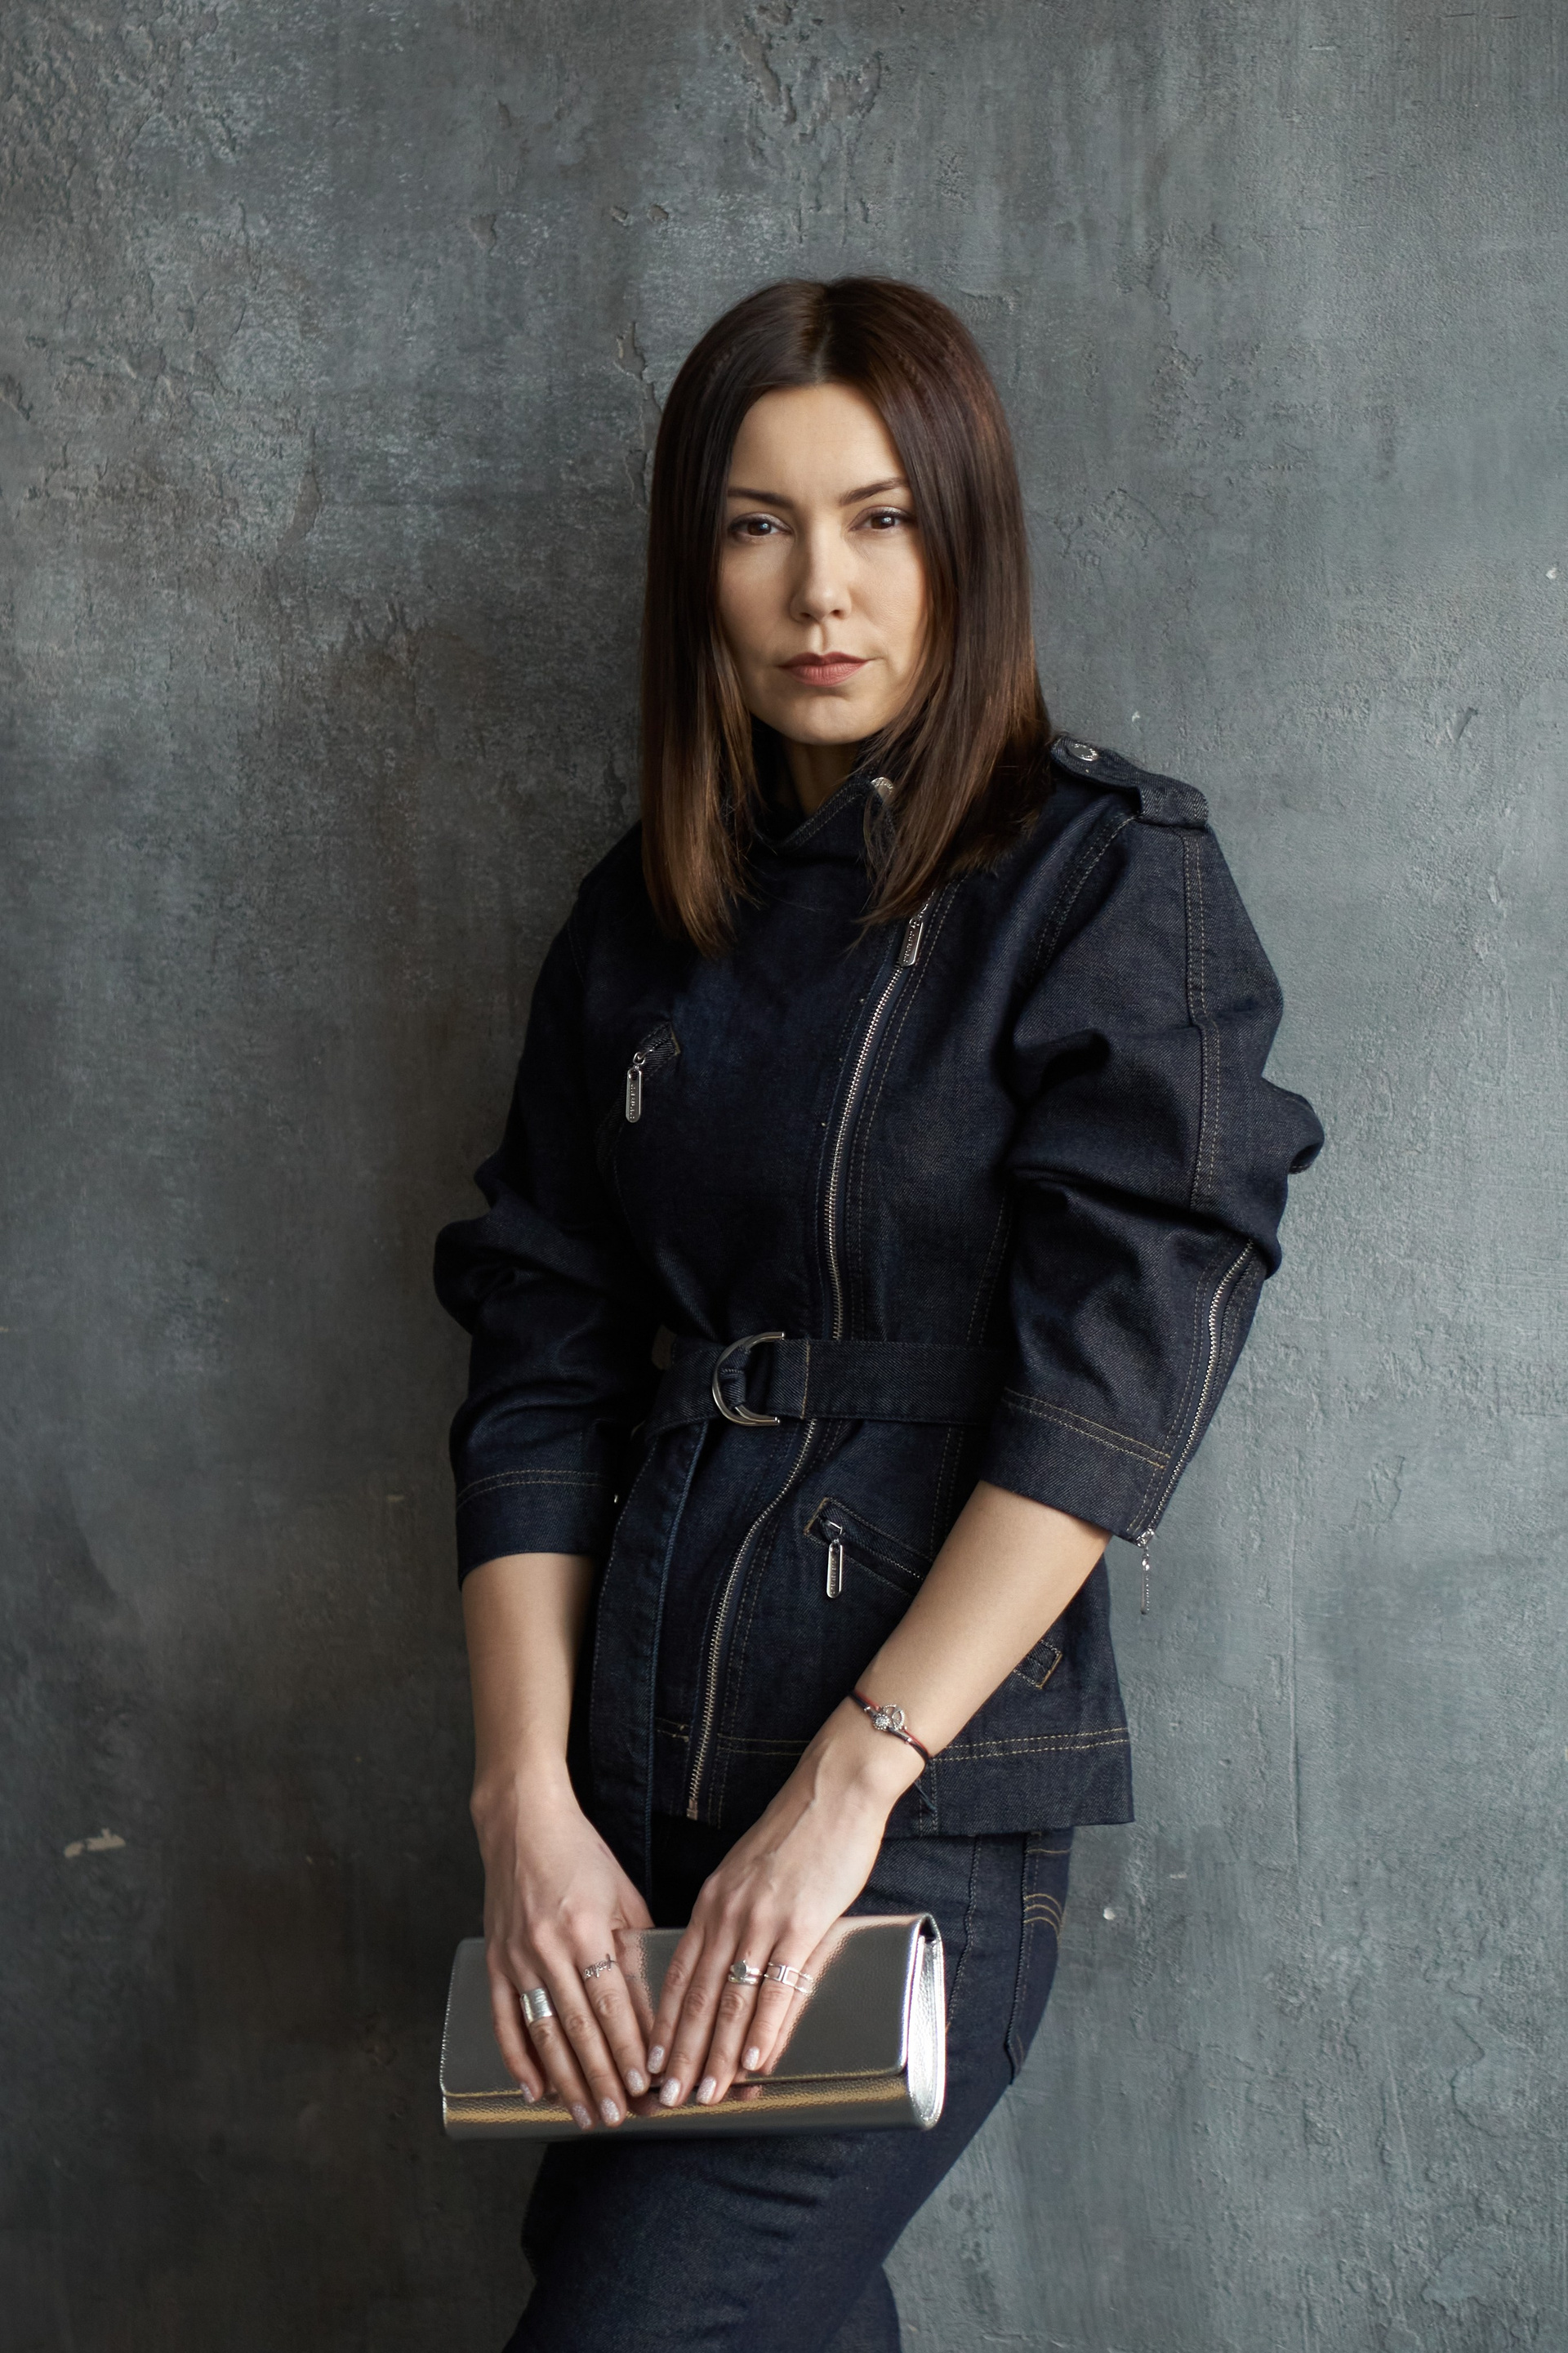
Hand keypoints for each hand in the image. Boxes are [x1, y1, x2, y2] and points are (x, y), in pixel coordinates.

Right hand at [473, 1766, 654, 2130]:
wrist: (521, 1823)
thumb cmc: (581, 1854)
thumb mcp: (624, 1895)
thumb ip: (637, 1952)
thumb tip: (653, 2012)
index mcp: (586, 1928)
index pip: (611, 2003)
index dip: (627, 2048)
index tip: (643, 2086)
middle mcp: (548, 1948)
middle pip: (578, 2028)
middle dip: (601, 2078)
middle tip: (619, 2117)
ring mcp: (516, 1958)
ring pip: (543, 2033)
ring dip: (566, 2081)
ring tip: (586, 2115)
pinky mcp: (494, 1962)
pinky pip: (505, 2020)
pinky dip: (518, 2060)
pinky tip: (536, 2089)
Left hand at [648, 1701, 919, 2109]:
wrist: (833, 1790)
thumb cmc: (794, 1832)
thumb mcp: (746, 1872)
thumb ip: (732, 1914)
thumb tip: (725, 1961)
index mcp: (711, 1901)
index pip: (677, 1973)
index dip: (663, 2023)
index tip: (651, 2062)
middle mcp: (728, 1914)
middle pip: (697, 1997)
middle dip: (681, 2054)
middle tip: (668, 2099)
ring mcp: (763, 1920)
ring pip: (732, 1999)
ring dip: (718, 2054)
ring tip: (707, 2093)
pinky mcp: (801, 1923)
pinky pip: (777, 1986)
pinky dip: (765, 2027)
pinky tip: (756, 2059)